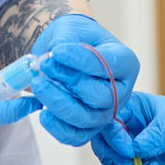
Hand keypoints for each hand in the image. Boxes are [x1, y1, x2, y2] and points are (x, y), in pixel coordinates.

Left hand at [28, 14, 140, 144]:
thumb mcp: (71, 29)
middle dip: (71, 82)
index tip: (56, 51)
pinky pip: (76, 136)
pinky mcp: (89, 126)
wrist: (64, 52)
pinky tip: (43, 113)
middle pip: (103, 97)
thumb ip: (65, 42)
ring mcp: (106, 111)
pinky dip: (58, 128)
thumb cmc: (73, 38)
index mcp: (125, 61)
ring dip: (59, 104)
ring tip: (39, 85)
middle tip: (46, 65)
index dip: (83, 60)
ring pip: (88, 118)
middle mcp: (121, 90)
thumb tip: (55, 59)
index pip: (110, 65)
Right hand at [90, 92, 164, 164]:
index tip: (129, 148)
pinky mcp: (143, 163)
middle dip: (111, 152)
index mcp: (134, 107)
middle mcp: (131, 126)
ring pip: (112, 157)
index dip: (113, 134)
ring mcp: (135, 145)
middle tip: (126, 162)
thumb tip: (135, 149)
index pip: (109, 119)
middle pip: (105, 139)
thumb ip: (154, 135)